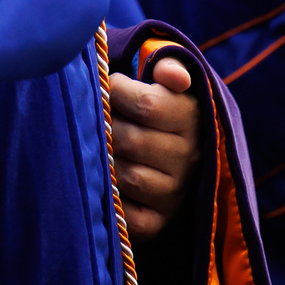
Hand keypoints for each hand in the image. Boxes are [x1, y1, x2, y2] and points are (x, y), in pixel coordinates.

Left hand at [108, 55, 200, 241]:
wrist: (166, 149)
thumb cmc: (154, 102)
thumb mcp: (163, 77)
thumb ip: (166, 64)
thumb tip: (172, 75)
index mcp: (191, 116)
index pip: (147, 105)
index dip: (116, 91)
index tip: (106, 85)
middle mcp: (188, 156)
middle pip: (131, 140)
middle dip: (105, 125)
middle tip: (94, 116)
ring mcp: (175, 191)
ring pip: (128, 176)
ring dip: (105, 161)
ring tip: (98, 146)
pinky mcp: (159, 220)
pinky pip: (131, 217)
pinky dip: (113, 201)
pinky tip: (105, 181)